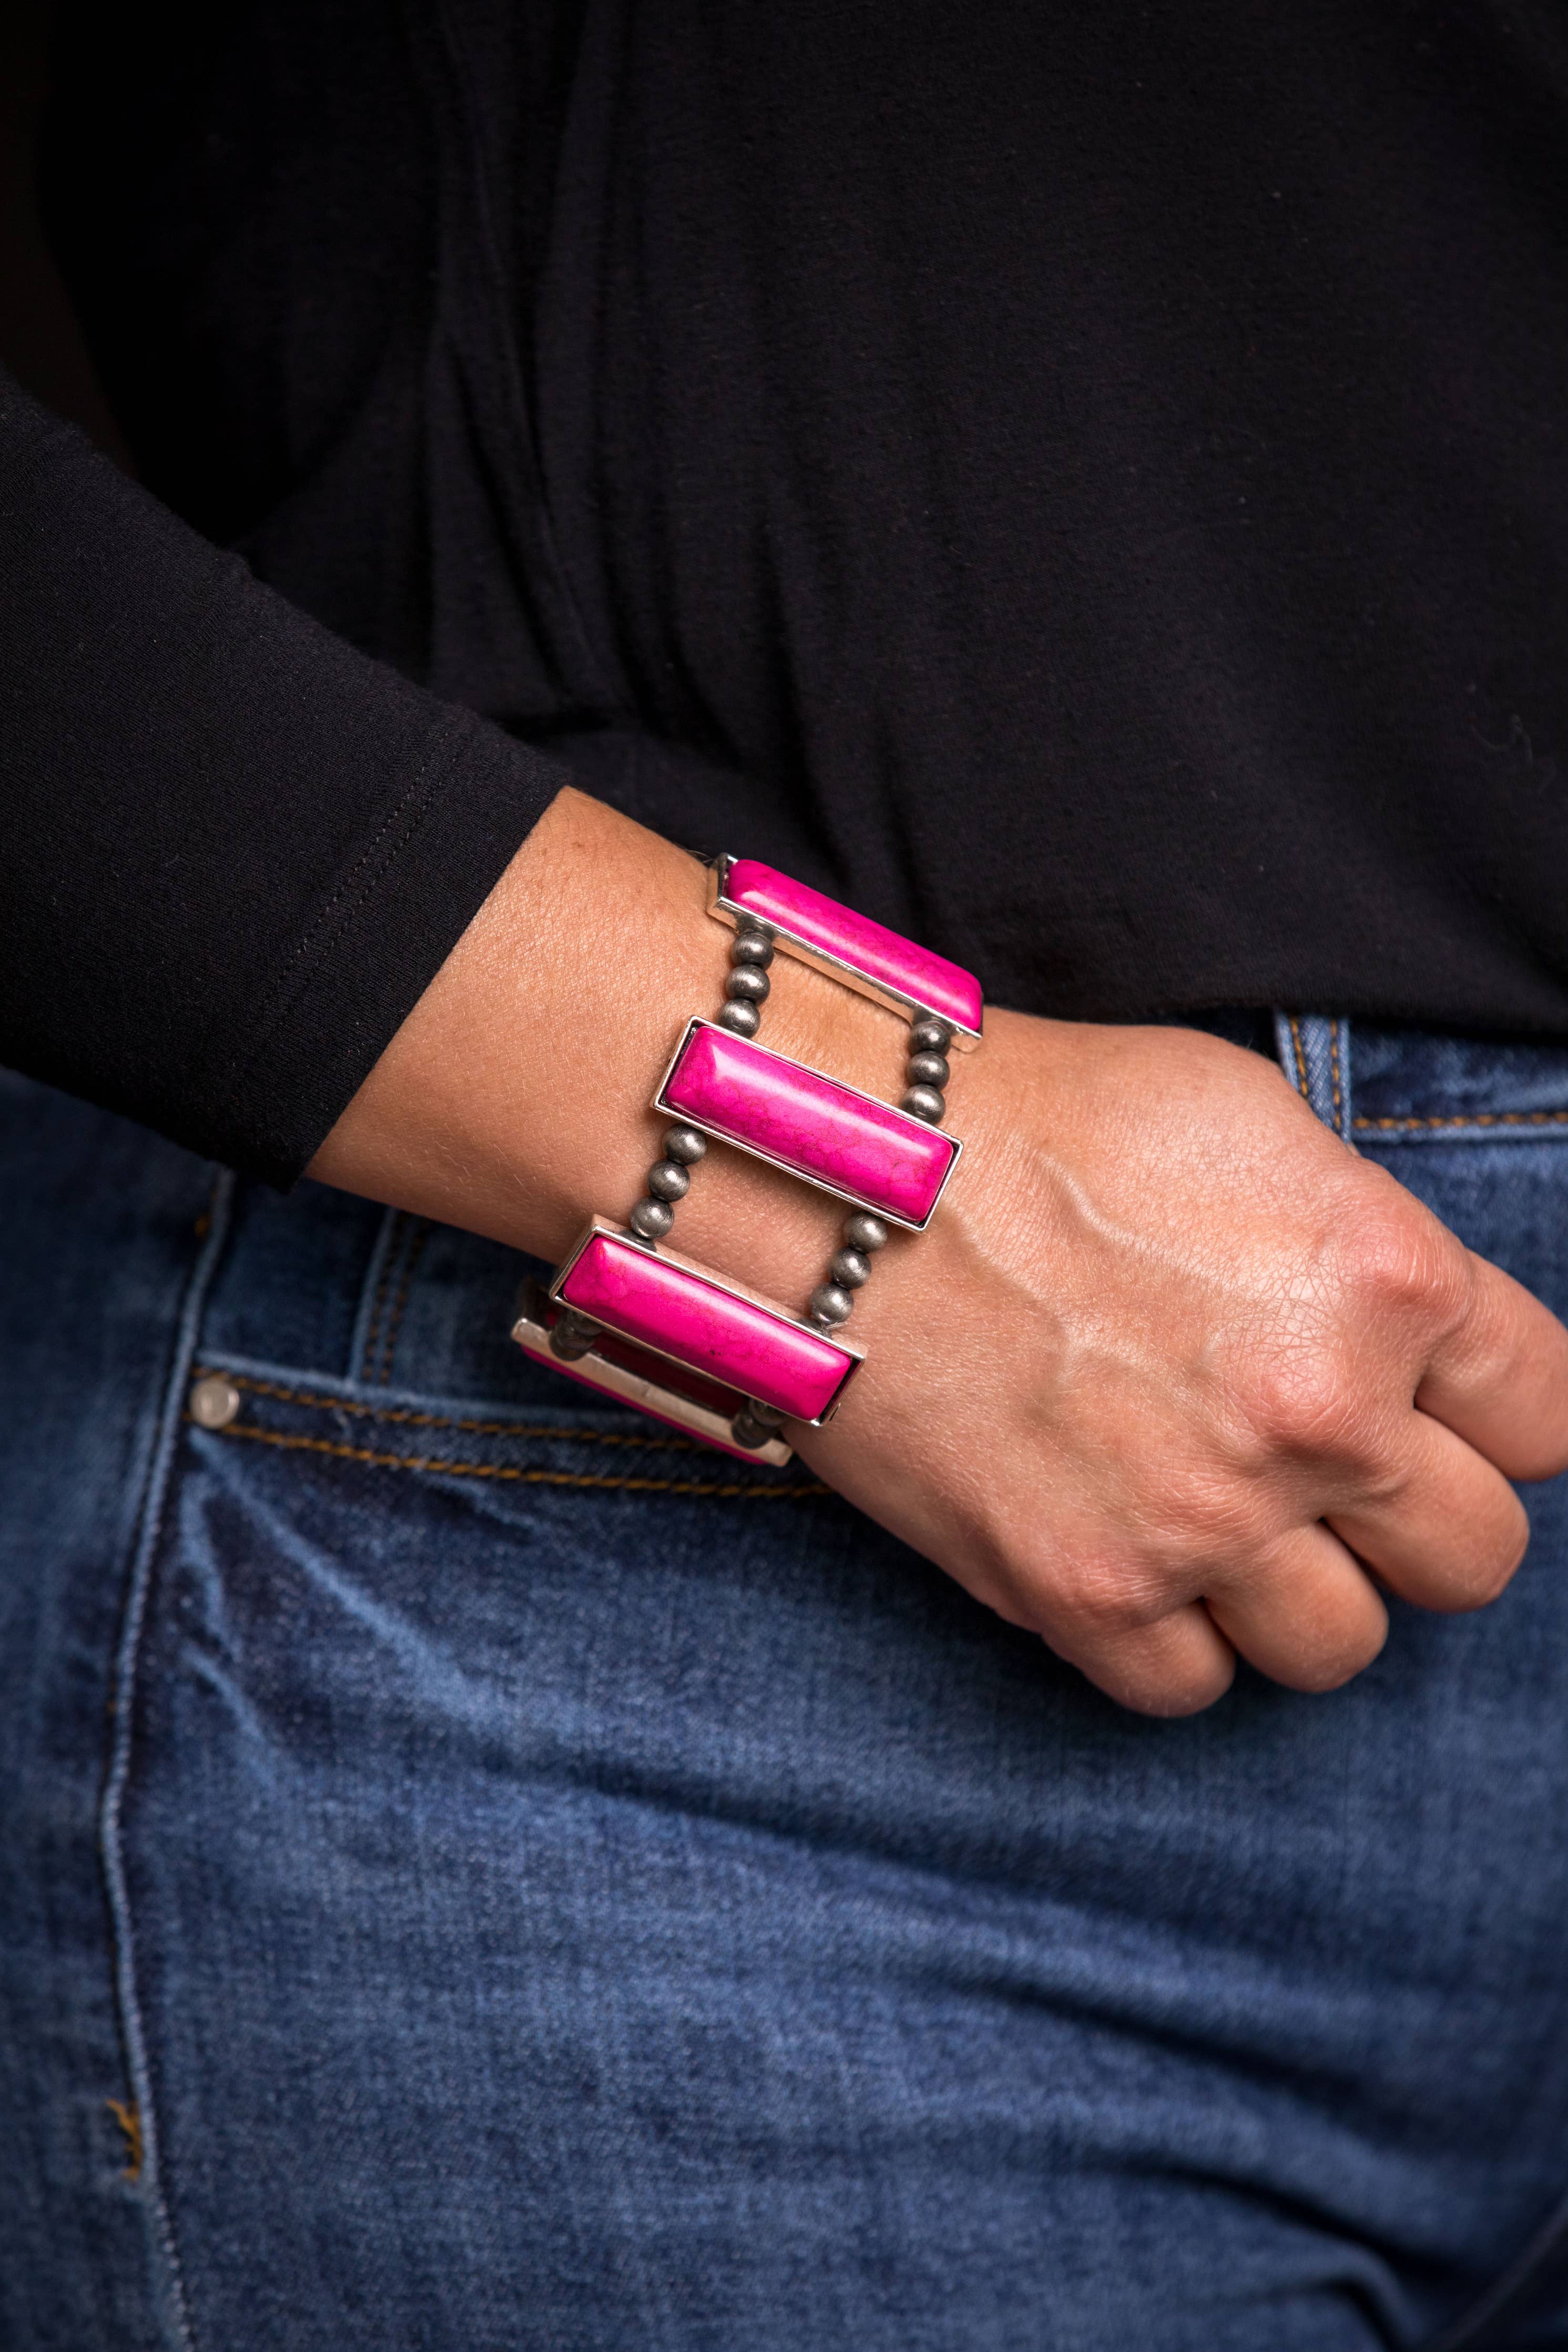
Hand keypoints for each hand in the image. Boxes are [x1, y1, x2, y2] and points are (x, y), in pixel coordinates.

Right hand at [311, 790, 1567, 1713]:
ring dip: (1293, 1594)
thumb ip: (1370, 1246)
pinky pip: (1193, 1690)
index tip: (1432, 1409)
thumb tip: (1417, 1330)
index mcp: (1387, 1284)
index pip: (1550, 1419)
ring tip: (1217, 1521)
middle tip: (1327, 1475)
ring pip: (1344, 1651)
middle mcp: (1319, 1419)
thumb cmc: (1044, 1123)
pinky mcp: (1082, 1595)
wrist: (843, 1174)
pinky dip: (1169, 1636)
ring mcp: (1202, 1523)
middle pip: (1475, 1560)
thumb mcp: (1256, 1125)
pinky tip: (1125, 1553)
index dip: (1490, 1415)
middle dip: (1412, 1520)